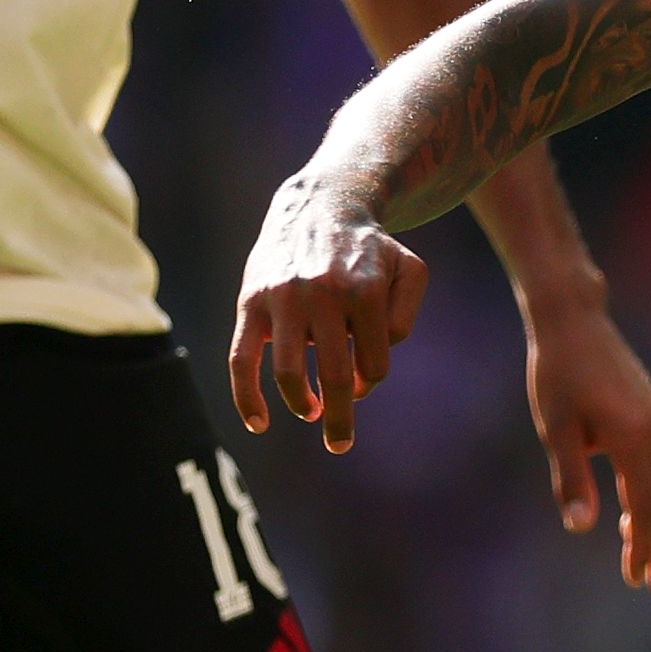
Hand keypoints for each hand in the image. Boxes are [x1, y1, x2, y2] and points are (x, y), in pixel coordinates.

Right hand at [229, 175, 426, 452]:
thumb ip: (404, 319)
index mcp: (364, 291)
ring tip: (311, 413)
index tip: (362, 381)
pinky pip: (242, 360)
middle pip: (335, 377)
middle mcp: (323, 295)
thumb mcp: (408, 271)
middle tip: (340, 444)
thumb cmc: (369, 250)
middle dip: (340, 420)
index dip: (369, 381)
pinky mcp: (250, 303)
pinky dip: (247, 398)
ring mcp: (283, 299)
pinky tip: (259, 423)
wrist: (318, 207)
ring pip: (290, 373)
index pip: (372, 365)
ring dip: (302, 404)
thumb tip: (366, 373)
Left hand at [519, 292, 650, 595]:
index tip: (637, 581)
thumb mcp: (556, 429)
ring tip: (645, 559)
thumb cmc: (556, 374)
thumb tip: (582, 529)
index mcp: (632, 438)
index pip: (646, 507)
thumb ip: (571, 479)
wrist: (573, 320)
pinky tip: (636, 512)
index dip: (643, 548)